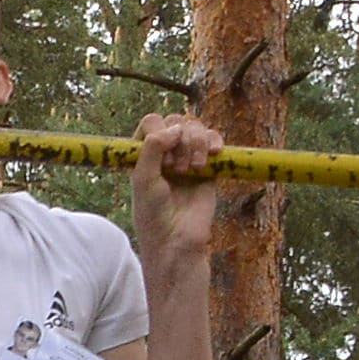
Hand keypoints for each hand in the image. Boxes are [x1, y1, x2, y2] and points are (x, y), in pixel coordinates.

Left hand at [132, 111, 222, 258]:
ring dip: (196, 143)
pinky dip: (214, 141)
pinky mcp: (209, 166)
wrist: (177, 238)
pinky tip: (213, 155)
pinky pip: (214, 139)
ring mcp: (188, 157)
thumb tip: (177, 127)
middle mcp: (166, 152)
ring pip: (196, 127)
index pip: (152, 122)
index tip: (162, 157)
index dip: (159, 131)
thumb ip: (153, 147)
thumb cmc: (153, 212)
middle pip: (176, 121)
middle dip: (179, 140)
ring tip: (193, 169)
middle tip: (176, 168)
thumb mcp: (143, 178)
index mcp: (144, 153)